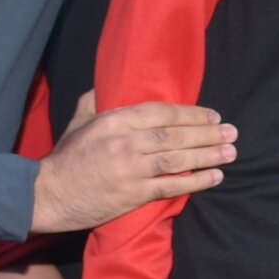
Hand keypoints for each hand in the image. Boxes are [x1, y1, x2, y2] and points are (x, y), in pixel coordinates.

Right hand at [34, 96, 235, 234]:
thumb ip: (96, 102)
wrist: (47, 194)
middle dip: (207, 133)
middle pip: (175, 135)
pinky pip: (171, 185)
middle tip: (231, 133)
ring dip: (208, 155)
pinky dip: (196, 181)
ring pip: (177, 159)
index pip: (161, 112)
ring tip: (231, 153)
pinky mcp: (132, 194)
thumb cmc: (65, 158)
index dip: (190, 113)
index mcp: (114, 121)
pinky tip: (214, 176)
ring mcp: (130, 169)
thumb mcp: (79, 122)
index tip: (212, 116)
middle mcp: (125, 142)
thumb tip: (110, 83)